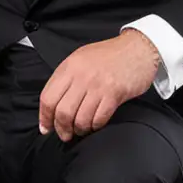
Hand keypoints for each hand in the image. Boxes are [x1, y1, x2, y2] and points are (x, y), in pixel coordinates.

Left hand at [37, 30, 160, 140]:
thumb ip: (65, 78)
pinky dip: (95, 125)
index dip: (44, 117)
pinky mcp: (115, 93)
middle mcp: (81, 76)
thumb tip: (53, 103)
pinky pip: (99, 118)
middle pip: (62, 112)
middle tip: (65, 134)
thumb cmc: (109, 55)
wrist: (138, 48)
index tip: (46, 127)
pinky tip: (95, 124)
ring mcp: (98, 85)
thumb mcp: (80, 59)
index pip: (48, 98)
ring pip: (80, 118)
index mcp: (69, 68)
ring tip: (81, 129)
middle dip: (61, 128)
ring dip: (79, 129)